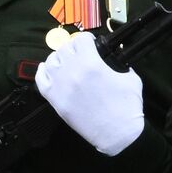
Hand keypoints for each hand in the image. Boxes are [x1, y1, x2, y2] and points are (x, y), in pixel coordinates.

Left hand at [35, 31, 143, 155]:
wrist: (117, 134)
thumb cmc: (127, 107)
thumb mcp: (131, 78)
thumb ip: (121, 64)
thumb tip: (116, 55)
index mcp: (91, 63)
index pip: (80, 39)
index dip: (87, 39)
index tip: (91, 44)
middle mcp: (72, 71)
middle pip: (64, 48)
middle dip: (73, 49)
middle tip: (80, 55)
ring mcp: (61, 86)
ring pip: (51, 61)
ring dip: (59, 59)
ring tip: (67, 63)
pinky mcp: (55, 100)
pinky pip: (40, 80)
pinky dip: (43, 72)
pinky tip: (49, 70)